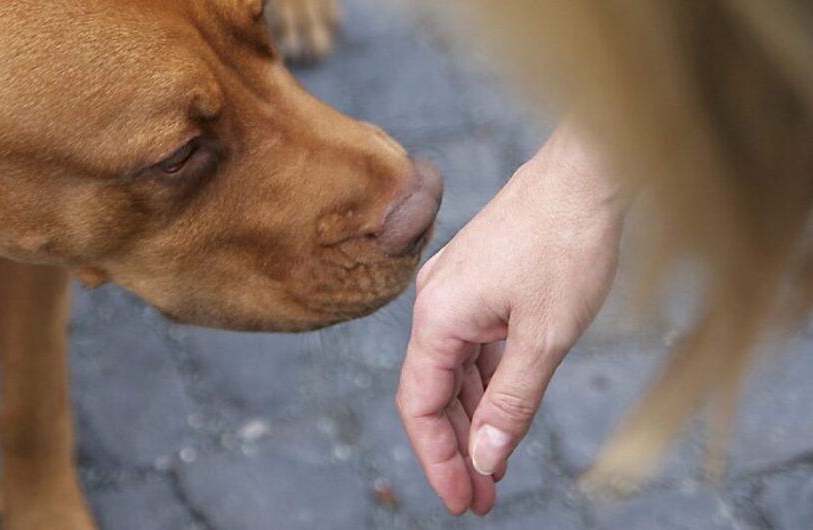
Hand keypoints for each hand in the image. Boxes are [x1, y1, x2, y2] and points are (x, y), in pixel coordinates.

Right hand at [397, 122, 629, 514]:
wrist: (587, 172)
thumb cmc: (567, 244)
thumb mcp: (544, 339)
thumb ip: (510, 403)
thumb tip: (484, 459)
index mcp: (438, 317)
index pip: (420, 405)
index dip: (437, 459)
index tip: (462, 501)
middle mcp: (435, 304)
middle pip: (433, 392)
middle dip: (457, 448)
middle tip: (481, 499)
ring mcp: (456, 291)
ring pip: (455, 371)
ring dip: (474, 419)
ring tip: (494, 470)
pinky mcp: (479, 283)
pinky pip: (473, 346)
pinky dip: (486, 384)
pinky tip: (503, 415)